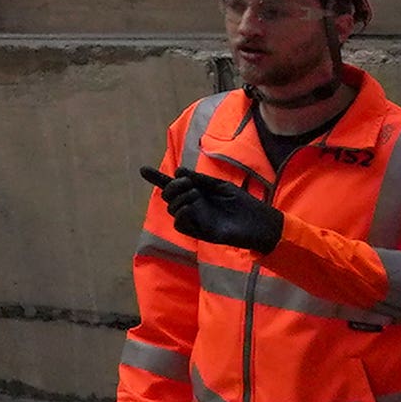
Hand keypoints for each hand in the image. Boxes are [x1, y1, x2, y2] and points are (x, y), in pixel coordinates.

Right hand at [153, 163, 286, 256]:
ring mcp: (195, 218)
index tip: (143, 170)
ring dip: (179, 198)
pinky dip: (181, 213)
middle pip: (169, 196)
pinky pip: (180, 224)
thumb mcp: (220, 186)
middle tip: (186, 183)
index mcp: (198, 193)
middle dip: (172, 187)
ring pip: (172, 209)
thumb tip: (178, 171)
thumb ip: (200, 180)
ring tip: (195, 195)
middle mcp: (193, 205)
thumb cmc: (243, 203)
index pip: (173, 186)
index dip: (157, 178)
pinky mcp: (199, 231)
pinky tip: (190, 208)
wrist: (257, 222)